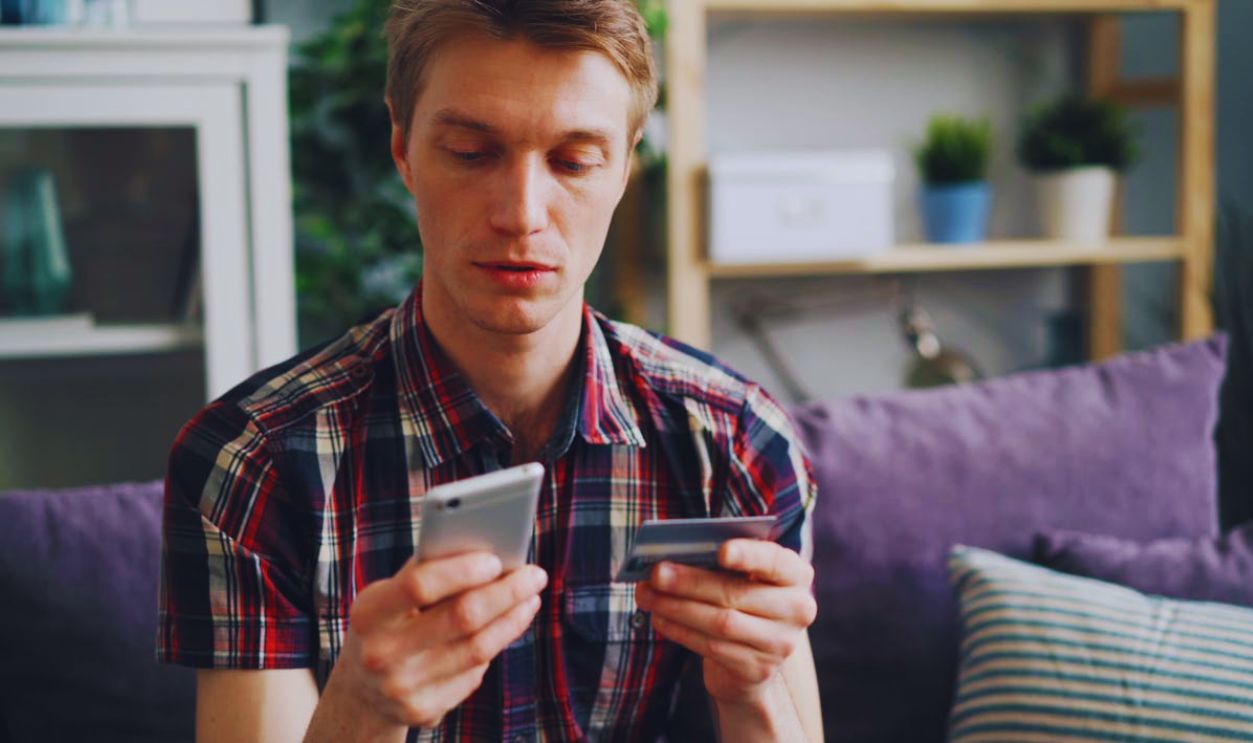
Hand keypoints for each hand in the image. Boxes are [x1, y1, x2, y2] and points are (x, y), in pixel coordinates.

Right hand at [317, 552, 546, 733]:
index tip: (497, 559)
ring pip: (477, 649)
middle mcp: (381, 654)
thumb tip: (486, 547)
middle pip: (462, 618)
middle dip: (506, 593)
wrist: (360, 691)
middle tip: (535, 575)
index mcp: (369, 613)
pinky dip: (492, 647)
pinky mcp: (424, 711)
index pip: (420, 585)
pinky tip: (504, 629)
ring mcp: (402, 688)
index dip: (462, 570)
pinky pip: (474, 675)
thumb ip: (427, 570)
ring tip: (530, 598)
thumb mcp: (388, 596)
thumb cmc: (386, 624)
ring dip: (512, 619)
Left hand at [633, 539, 815, 705]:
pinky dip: (680, 630)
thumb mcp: (743, 577)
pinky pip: (711, 647)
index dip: (749, 555)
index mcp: (795, 575)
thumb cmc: (742, 601)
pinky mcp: (758, 669)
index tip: (720, 551)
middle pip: (735, 593)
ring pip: (720, 622)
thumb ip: (721, 563)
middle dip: (690, 582)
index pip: (775, 561)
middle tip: (655, 573)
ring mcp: (780, 643)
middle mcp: (797, 609)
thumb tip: (672, 558)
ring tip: (646, 594)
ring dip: (676, 608)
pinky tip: (659, 618)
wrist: (753, 658)